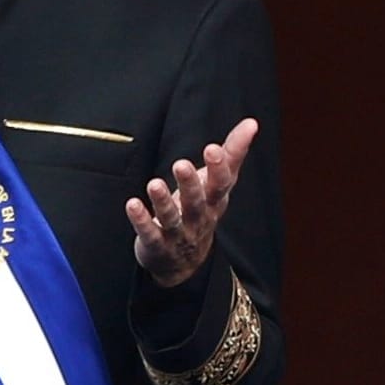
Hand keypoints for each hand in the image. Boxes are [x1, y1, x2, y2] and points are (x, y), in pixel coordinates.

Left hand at [125, 118, 258, 287]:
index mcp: (214, 200)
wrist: (184, 261)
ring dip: (163, 201)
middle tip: (181, 164)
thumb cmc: (201, 210)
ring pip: (172, 218)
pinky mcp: (156, 244)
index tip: (213, 149)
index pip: (221, 184)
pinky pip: (149, 233)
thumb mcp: (217, 183)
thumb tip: (252, 122)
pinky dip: (141, 220)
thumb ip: (232, 153)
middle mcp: (199, 218)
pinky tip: (132, 204)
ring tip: (154, 184)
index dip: (218, 168)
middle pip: (196, 202)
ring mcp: (178, 233)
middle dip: (190, 184)